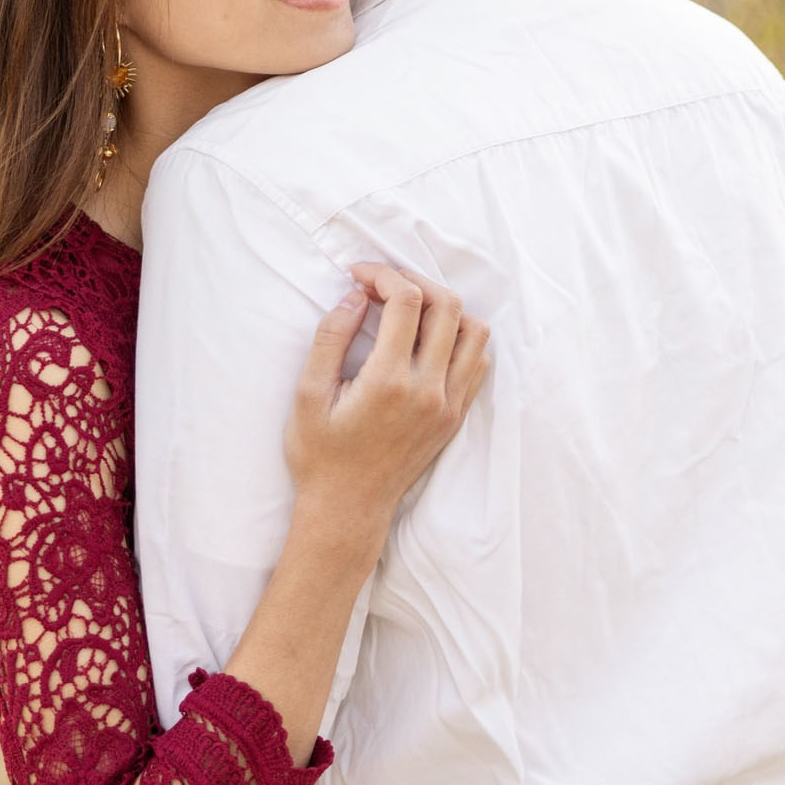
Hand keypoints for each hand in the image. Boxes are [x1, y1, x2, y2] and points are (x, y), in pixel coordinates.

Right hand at [285, 264, 488, 554]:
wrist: (348, 509)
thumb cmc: (320, 455)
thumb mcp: (307, 394)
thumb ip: (330, 338)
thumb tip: (355, 296)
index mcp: (389, 382)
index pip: (407, 301)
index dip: (383, 275)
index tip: (359, 276)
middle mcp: (429, 390)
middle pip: (447, 306)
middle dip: (414, 281)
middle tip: (384, 286)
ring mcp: (449, 405)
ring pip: (474, 331)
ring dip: (444, 309)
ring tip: (409, 311)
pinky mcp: (456, 416)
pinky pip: (477, 362)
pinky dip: (459, 339)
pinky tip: (427, 342)